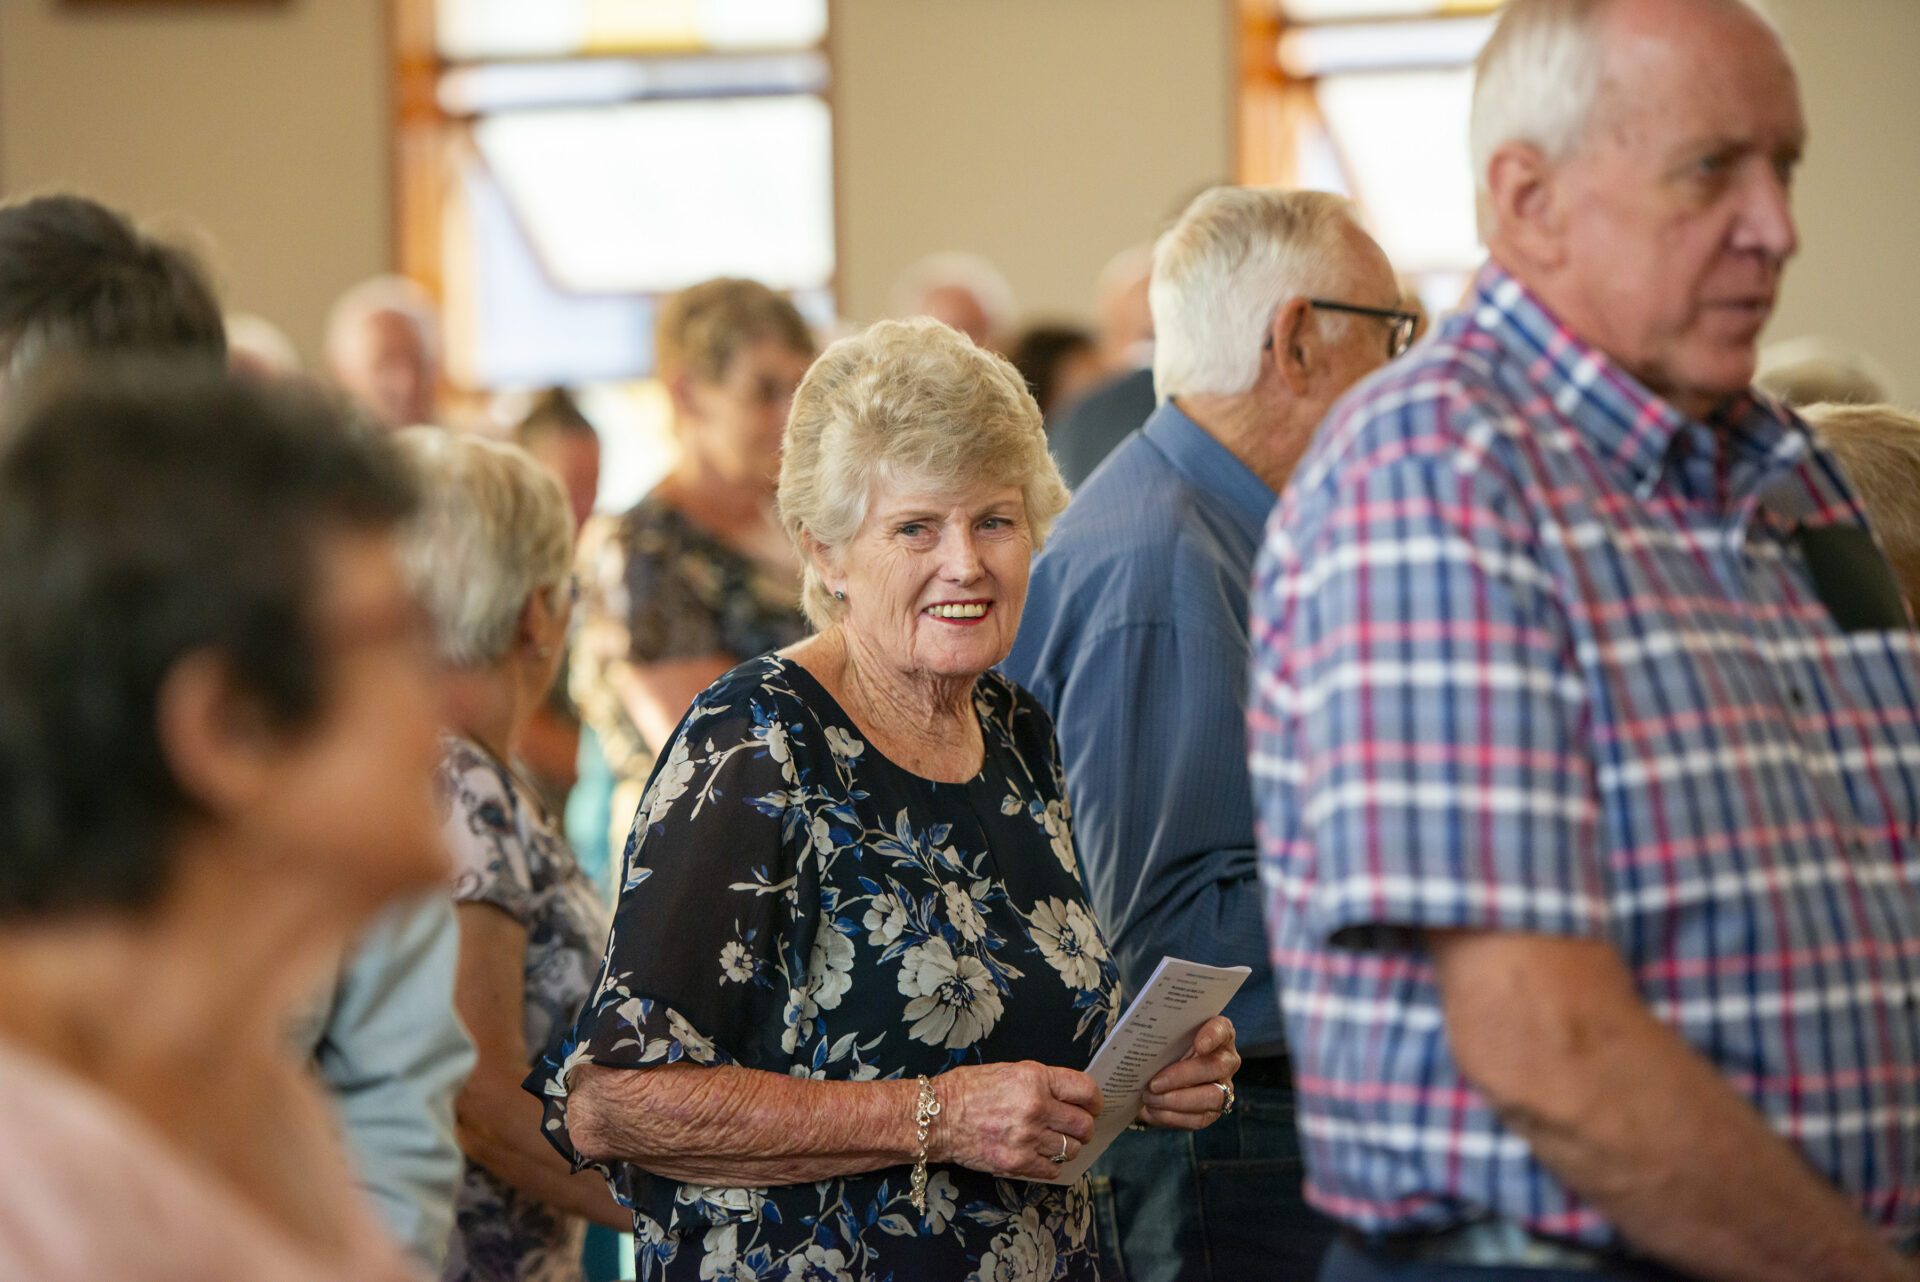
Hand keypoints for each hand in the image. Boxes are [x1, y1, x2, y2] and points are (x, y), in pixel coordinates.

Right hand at [931, 1060, 1102, 1179]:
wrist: (936, 1118)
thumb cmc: (967, 1091)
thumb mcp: (1009, 1071)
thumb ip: (1042, 1082)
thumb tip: (1071, 1097)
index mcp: (1034, 1078)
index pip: (1085, 1091)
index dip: (1095, 1101)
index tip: (1093, 1107)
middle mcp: (1035, 1107)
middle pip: (1083, 1125)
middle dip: (1083, 1127)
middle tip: (1074, 1128)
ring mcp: (1027, 1138)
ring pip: (1071, 1149)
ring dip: (1066, 1147)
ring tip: (1052, 1142)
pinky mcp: (1017, 1163)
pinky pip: (1053, 1170)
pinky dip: (1050, 1165)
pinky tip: (1038, 1156)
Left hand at [1137, 1015, 1238, 1129]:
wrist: (1161, 1074)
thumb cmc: (1163, 1048)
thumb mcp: (1162, 1037)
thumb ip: (1159, 1036)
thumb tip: (1135, 1040)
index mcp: (1218, 1034)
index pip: (1222, 1030)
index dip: (1212, 1036)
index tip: (1198, 1044)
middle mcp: (1226, 1059)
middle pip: (1215, 1067)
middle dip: (1183, 1076)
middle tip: (1154, 1083)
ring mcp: (1224, 1086)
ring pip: (1212, 1096)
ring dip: (1178, 1100)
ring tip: (1151, 1098)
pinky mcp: (1213, 1111)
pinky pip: (1200, 1118)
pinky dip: (1174, 1116)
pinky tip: (1155, 1110)